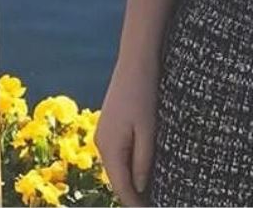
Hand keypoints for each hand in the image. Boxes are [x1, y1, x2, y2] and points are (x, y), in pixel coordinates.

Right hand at [95, 54, 159, 206]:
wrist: (135, 59)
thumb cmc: (144, 92)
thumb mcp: (148, 127)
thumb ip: (143, 159)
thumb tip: (139, 187)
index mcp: (110, 147)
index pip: (121, 186)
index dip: (134, 202)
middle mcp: (101, 143)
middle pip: (116, 178)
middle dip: (131, 194)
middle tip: (151, 203)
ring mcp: (103, 133)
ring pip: (116, 166)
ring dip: (129, 179)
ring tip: (147, 192)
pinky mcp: (109, 124)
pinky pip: (117, 152)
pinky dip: (127, 164)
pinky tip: (139, 167)